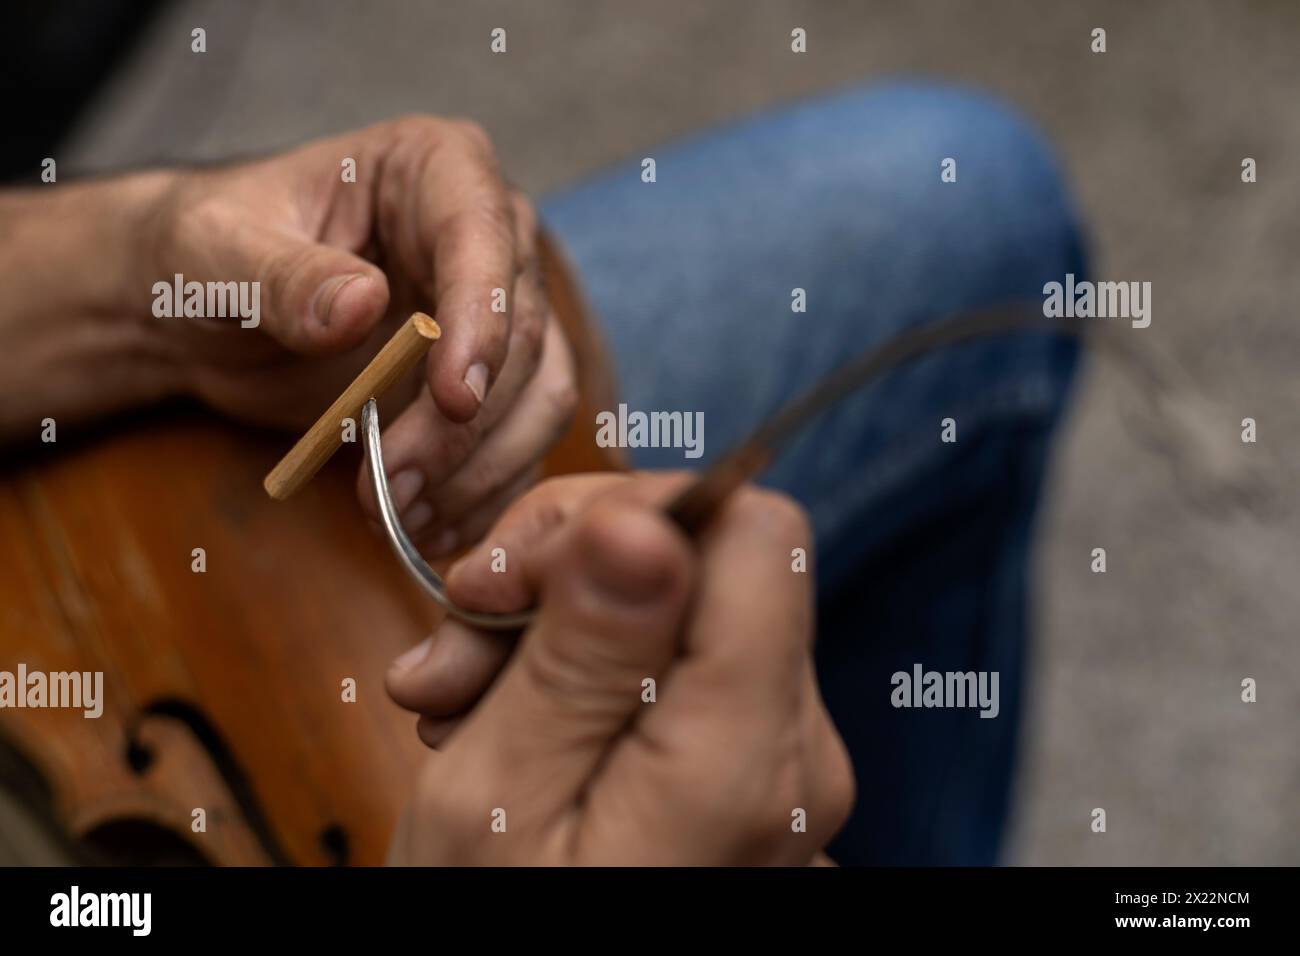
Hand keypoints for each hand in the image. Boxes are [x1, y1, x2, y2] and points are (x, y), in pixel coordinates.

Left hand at [150, 116, 576, 552]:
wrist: (206, 314)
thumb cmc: (204, 254)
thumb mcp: (212, 253)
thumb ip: (279, 274)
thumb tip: (362, 304)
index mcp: (435, 168)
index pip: (484, 237)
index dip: (481, 321)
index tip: (454, 398)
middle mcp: (487, 236)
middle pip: (523, 334)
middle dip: (465, 425)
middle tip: (395, 488)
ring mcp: (496, 313)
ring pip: (540, 396)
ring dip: (482, 470)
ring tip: (401, 517)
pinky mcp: (491, 381)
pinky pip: (518, 443)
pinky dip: (482, 494)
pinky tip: (427, 528)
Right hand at [385, 473, 854, 864]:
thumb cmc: (492, 935)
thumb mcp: (500, 798)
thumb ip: (584, 653)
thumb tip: (643, 520)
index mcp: (747, 755)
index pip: (753, 532)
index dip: (628, 516)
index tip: (514, 575)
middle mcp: (794, 751)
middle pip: (708, 559)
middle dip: (562, 572)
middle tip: (455, 638)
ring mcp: (777, 763)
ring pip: (679, 603)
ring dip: (551, 623)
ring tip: (455, 699)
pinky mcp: (745, 770)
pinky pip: (675, 666)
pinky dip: (582, 669)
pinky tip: (502, 718)